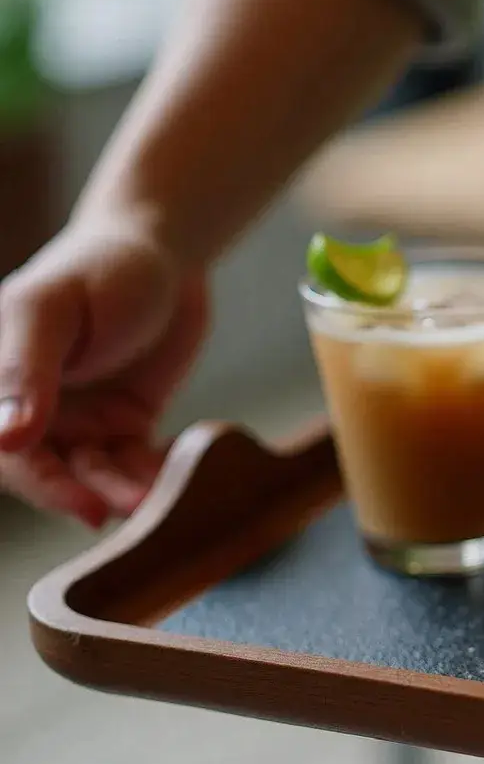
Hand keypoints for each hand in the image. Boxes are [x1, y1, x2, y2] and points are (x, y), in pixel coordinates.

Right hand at [0, 226, 208, 527]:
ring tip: (164, 497)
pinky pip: (138, 463)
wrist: (163, 254)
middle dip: (92, 494)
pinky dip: (159, 474)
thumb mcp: (48, 309)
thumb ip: (24, 371)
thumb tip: (7, 440)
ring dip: (128, 489)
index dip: (42, 484)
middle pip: (51, 472)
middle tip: (135, 509)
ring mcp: (80, 421)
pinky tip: (187, 475)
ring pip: (97, 474)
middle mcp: (33, 410)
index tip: (87, 505)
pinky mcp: (125, 425)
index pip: (7, 450)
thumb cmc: (97, 268)